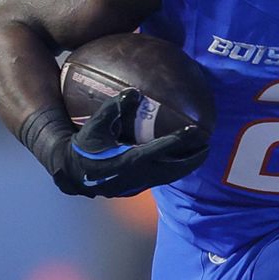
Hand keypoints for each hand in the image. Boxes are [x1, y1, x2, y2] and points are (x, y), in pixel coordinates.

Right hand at [53, 88, 208, 197]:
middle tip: (208, 146)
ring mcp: (136, 185)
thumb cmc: (84, 146)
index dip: (178, 141)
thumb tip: (134, 91)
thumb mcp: (95, 125)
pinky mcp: (135, 188)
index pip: (158, 150)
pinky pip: (160, 179)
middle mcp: (135, 177)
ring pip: (168, 177)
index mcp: (126, 161)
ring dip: (185, 166)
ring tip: (201, 154)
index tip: (195, 132)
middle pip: (172, 170)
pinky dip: (174, 170)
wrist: (70, 171)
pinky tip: (181, 161)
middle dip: (192, 159)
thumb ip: (114, 108)